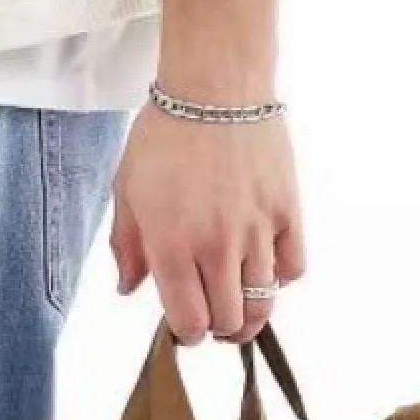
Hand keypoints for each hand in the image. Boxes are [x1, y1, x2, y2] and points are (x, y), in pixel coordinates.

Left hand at [110, 104, 305, 345]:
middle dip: (218, 329)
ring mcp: (257, 232)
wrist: (215, 86)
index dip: (187, 333)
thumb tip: (130, 288)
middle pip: (228, 321)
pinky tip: (265, 265)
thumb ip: (126, 246)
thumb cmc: (165, 135)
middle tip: (212, 315)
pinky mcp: (287, 212)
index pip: (189, 323)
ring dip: (250, 314)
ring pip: (263, 304)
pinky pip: (292, 268)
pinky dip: (280, 277)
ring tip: (239, 304)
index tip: (185, 324)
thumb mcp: (127, 190)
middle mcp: (217, 247)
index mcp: (172, 246)